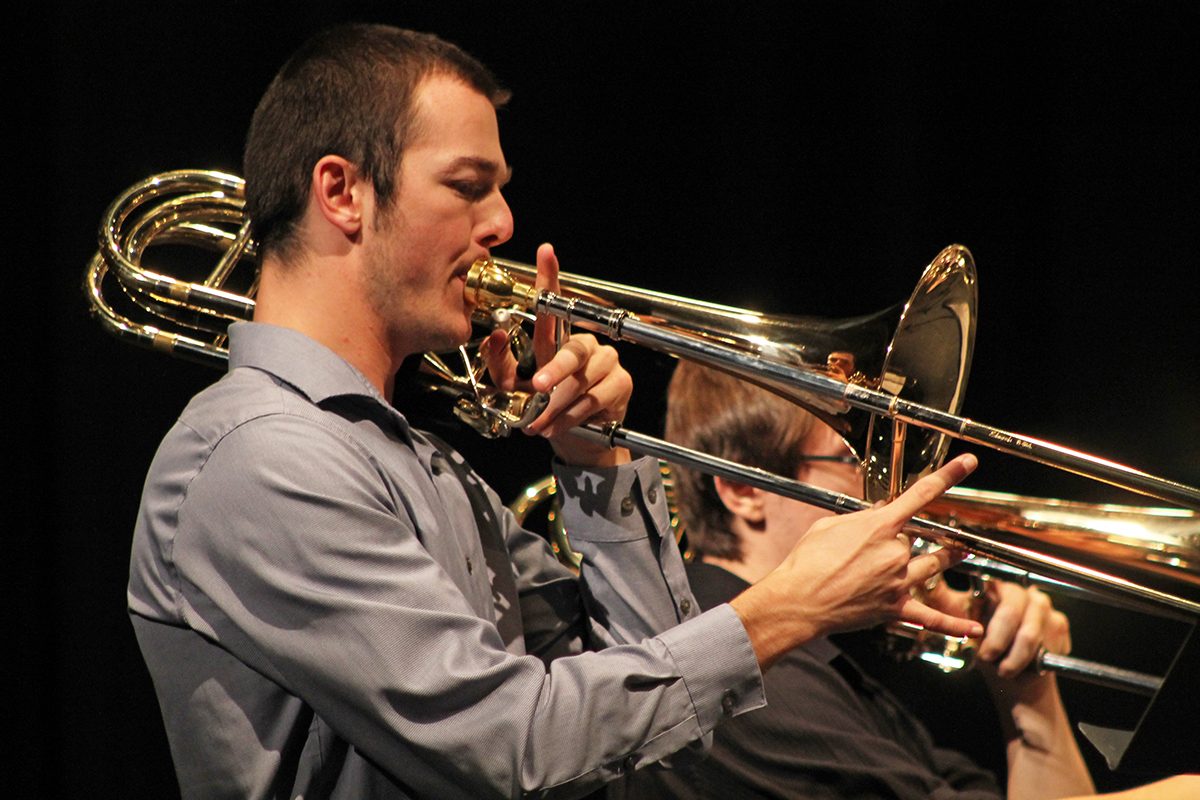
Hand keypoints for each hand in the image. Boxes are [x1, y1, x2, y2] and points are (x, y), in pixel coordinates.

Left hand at [483, 243, 631, 466]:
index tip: (545, 251)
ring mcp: (607, 362)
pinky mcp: (621, 384)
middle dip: (555, 370)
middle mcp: (585, 344)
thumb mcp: (514, 388)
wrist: (576, 439)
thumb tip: (494, 338)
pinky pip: (595, 399)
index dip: (549, 277)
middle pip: (573, 351)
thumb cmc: (543, 406)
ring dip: (557, 406)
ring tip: (539, 424)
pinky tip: (557, 426)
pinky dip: (572, 416)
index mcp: (558, 338)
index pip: (554, 304)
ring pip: (582, 381)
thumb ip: (501, 365)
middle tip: (539, 386)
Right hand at [731, 454, 984, 669]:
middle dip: (901, 538)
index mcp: (879, 527)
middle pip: (915, 538)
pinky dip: (954, 624)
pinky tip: (973, 628)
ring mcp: (898, 582)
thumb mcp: (828, 527)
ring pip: (933, 566)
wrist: (798, 600)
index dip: (948, 475)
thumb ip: (859, 518)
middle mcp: (894, 552)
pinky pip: (931, 618)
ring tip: (960, 553)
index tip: (968, 462)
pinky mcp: (894, 609)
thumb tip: (878, 512)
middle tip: (880, 544)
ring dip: (948, 557)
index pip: (920, 494)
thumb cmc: (806, 562)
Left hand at [928, 578, 1070, 678]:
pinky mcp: (1059, 623)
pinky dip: (1031, 660)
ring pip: (1029, 631)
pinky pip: (1046, 643)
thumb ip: (942, 600)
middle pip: (1011, 608)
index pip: (993, 579)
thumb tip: (924, 582)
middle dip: (997, 638)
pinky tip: (1025, 667)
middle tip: (987, 656)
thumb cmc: (983, 647)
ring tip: (1004, 669)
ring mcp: (1043, 606)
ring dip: (1014, 655)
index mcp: (997, 587)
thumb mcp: (958, 623)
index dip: (985, 595)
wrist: (1011, 677)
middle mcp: (1022, 591)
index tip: (978, 616)